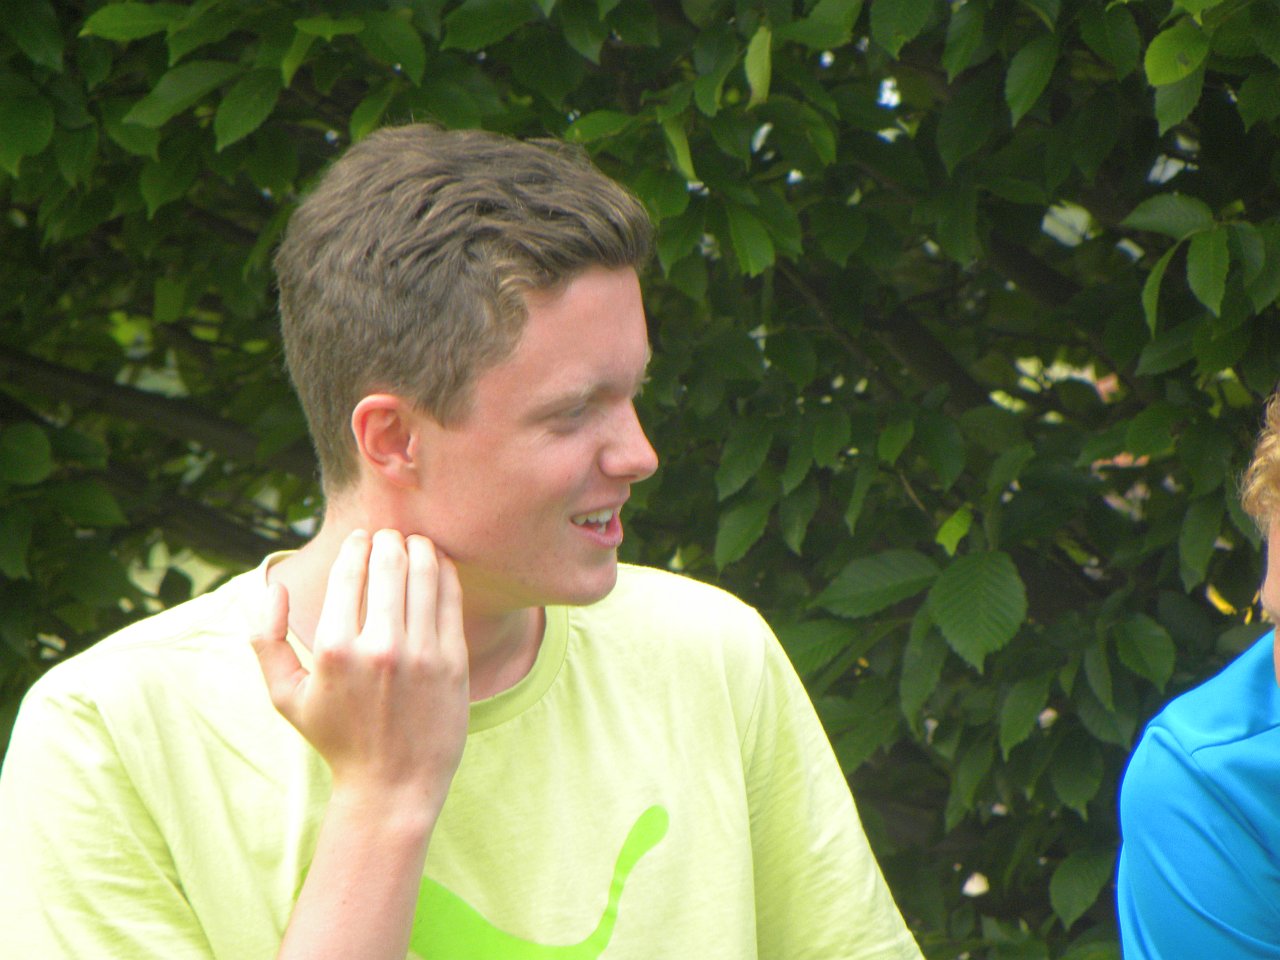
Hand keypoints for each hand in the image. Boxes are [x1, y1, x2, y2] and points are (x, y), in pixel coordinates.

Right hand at [252, 529, 469, 816]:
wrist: (393, 784)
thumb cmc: (336, 737)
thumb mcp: (285, 695)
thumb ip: (266, 640)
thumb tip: (273, 587)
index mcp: (334, 650)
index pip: (350, 572)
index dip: (357, 545)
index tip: (361, 538)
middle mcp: (379, 648)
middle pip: (390, 563)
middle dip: (389, 540)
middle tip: (390, 536)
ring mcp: (421, 653)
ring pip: (425, 573)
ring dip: (419, 548)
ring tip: (414, 543)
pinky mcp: (453, 661)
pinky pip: (451, 598)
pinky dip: (444, 572)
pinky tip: (438, 565)